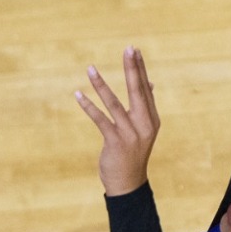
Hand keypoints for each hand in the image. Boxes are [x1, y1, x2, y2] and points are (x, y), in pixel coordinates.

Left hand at [74, 47, 159, 195]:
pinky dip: (88, 106)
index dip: (140, 69)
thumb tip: (149, 83)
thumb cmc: (133, 153)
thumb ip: (145, 107)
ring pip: (114, 103)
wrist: (129, 183)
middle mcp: (144, 124)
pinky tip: (78, 94)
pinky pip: (100, 120)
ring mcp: (130, 133)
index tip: (134, 50)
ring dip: (101, 85)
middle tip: (128, 48)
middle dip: (132, 69)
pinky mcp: (115, 142)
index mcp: (152, 119)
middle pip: (137, 91)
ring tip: (90, 68)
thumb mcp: (143, 129)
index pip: (145, 88)